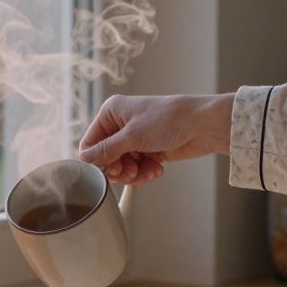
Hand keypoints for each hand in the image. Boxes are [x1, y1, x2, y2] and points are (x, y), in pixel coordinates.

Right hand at [78, 94, 232, 183]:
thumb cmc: (167, 120)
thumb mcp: (132, 136)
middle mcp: (121, 124)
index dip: (96, 160)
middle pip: (106, 157)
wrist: (202, 125)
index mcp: (111, 112)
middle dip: (118, 169)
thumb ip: (106, 150)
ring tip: (145, 172)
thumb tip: (84, 159)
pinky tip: (156, 170)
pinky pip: (138, 168)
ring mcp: (136, 138)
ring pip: (123, 165)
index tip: (109, 170)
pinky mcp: (149, 149)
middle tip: (129, 173)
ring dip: (133, 173)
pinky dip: (145, 172)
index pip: (90, 142)